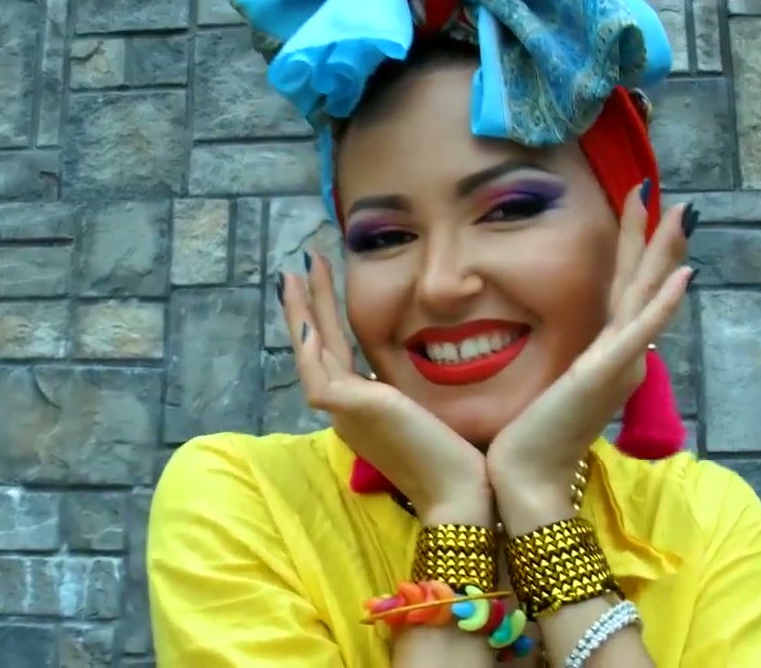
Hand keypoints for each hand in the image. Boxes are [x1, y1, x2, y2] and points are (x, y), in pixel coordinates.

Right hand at [279, 252, 489, 524]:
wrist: (462, 494)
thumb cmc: (459, 461)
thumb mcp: (432, 412)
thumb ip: (416, 392)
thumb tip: (430, 366)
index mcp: (363, 411)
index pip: (336, 356)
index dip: (327, 321)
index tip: (324, 287)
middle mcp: (346, 411)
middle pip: (317, 348)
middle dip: (309, 305)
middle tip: (302, 266)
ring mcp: (343, 412)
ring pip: (311, 351)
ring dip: (303, 310)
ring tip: (298, 272)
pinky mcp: (347, 409)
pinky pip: (316, 369)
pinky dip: (307, 338)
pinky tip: (306, 310)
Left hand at [486, 190, 693, 508]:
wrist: (525, 481)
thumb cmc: (529, 442)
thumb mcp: (551, 392)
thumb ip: (566, 369)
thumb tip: (568, 356)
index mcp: (605, 359)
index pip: (624, 295)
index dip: (633, 255)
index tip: (639, 215)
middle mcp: (619, 358)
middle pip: (640, 286)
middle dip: (652, 240)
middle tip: (667, 197)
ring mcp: (616, 365)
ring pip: (644, 296)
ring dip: (662, 253)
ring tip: (677, 213)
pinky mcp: (603, 375)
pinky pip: (639, 331)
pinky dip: (662, 303)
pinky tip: (681, 275)